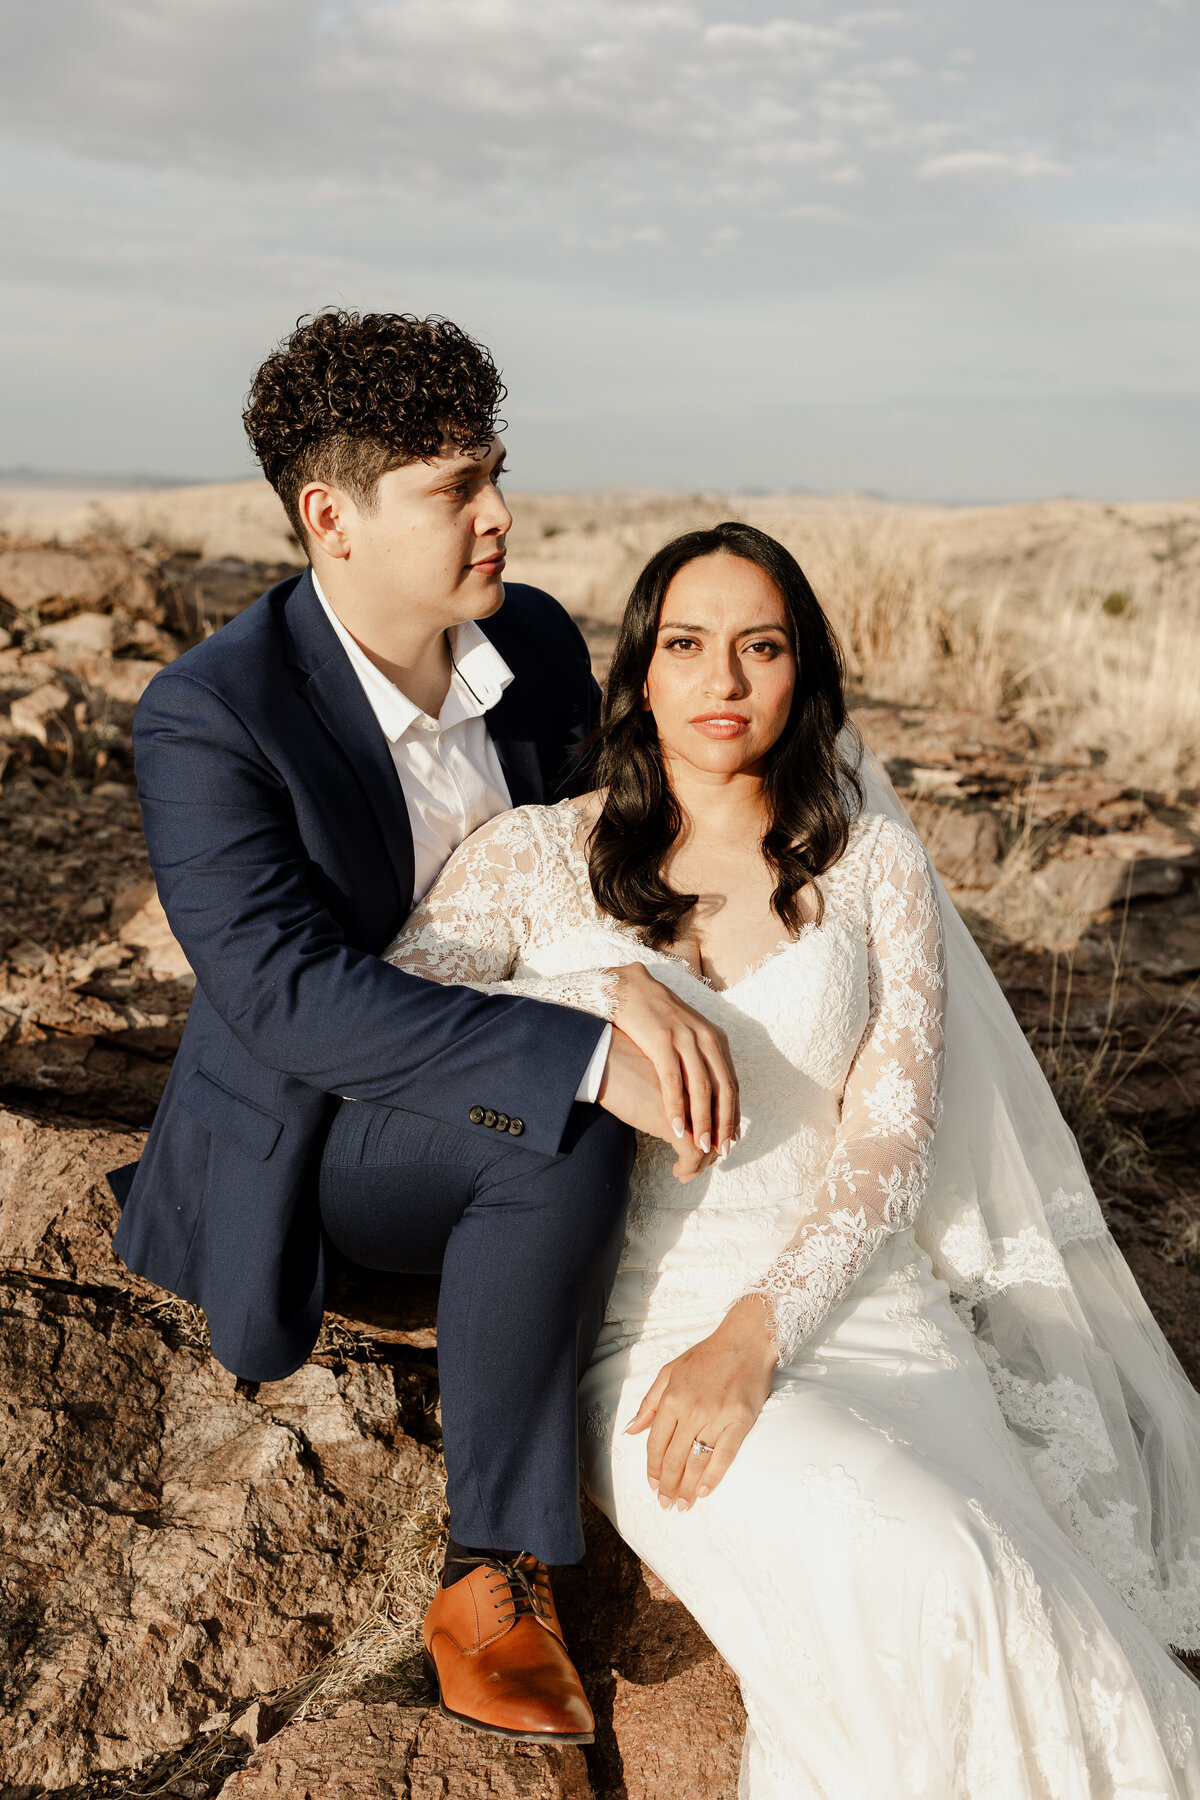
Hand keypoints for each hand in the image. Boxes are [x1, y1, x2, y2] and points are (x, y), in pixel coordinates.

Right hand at [606, 962, 740, 1158]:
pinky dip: (676, 1107)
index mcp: (715, 1039)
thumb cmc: (653, 1019)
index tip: (731, 1141)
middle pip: (723, 1089)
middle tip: (720, 1151)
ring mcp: (685, 1038)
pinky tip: (674, 1127)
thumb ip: (697, 1062)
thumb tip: (704, 1096)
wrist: (628, 989)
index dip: (732, 1115)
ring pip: (701, 1089)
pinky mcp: (662, 1040)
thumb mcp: (685, 1037)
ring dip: (703, 1121)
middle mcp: (706, 1038)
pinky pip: (673, 1081)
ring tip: (701, 1146)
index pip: (730, 1084)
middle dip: (723, 1124)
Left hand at [624, 1296, 776, 1507]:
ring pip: (697, 1461)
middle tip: (666, 1505)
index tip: (652, 1485)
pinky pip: (724, 1455)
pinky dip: (713, 1476)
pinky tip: (704, 1492)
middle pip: (674, 1458)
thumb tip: (631, 1430)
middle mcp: (692, 1410)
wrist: (746, 1341)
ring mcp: (717, 1416)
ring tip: (682, 1505)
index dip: (652, 1469)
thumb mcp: (670, 1371)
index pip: (656, 1443)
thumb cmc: (707, 1355)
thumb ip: (649, 1403)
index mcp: (672, 1398)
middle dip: (668, 1485)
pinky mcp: (741, 1421)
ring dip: (687, 1488)